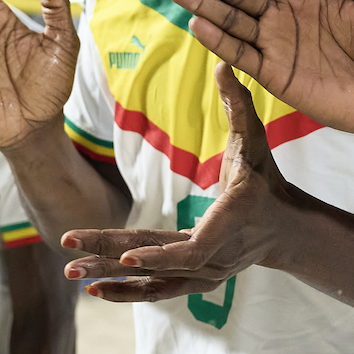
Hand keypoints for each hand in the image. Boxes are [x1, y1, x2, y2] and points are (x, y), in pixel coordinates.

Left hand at [62, 66, 294, 302]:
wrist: (284, 228)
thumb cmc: (266, 179)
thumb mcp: (255, 139)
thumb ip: (238, 104)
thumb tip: (223, 62)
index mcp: (228, 222)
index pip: (192, 248)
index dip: (160, 255)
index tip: (127, 257)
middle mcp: (213, 257)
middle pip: (158, 263)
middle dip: (111, 259)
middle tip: (69, 260)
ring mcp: (203, 274)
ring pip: (151, 281)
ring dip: (110, 279)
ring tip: (71, 273)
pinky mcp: (193, 280)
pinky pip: (156, 290)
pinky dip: (126, 291)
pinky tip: (94, 290)